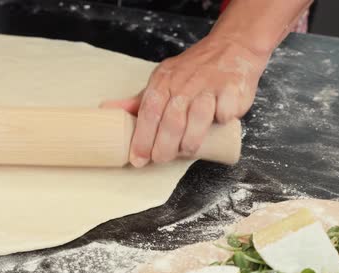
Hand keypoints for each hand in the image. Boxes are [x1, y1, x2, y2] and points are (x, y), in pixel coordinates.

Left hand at [101, 35, 268, 166]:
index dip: (141, 139)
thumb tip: (106, 110)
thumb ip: (138, 101)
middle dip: (164, 147)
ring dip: (190, 142)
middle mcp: (184, 83)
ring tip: (186, 151)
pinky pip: (224, 112)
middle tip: (160, 159)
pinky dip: (220, 122)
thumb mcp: (162, 80)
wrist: (231, 47)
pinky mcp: (232, 89)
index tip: (137, 159)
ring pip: (197, 120)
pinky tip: (217, 125)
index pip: (148, 113)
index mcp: (163, 82)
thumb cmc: (192, 71)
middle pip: (171, 121)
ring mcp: (209, 85)